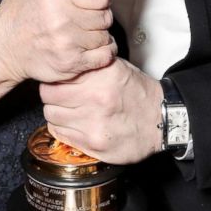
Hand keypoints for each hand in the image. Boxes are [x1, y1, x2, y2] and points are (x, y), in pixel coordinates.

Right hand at [0, 0, 115, 84]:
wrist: (2, 49)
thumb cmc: (18, 16)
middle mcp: (61, 20)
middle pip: (106, 16)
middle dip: (99, 16)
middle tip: (86, 17)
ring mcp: (67, 44)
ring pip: (105, 36)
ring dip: (99, 35)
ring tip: (83, 32)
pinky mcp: (70, 64)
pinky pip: (105, 56)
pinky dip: (103, 52)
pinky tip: (91, 47)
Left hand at [40, 58, 161, 164]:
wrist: (162, 120)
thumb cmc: (139, 93)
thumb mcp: (116, 69)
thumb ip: (89, 68)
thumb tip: (62, 67)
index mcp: (100, 76)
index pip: (56, 78)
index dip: (55, 81)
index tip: (60, 84)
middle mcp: (95, 98)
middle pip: (48, 97)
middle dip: (53, 97)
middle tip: (63, 98)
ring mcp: (93, 123)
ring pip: (52, 116)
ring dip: (58, 114)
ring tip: (72, 112)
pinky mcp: (94, 143)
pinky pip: (61, 134)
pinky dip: (65, 129)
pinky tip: (77, 125)